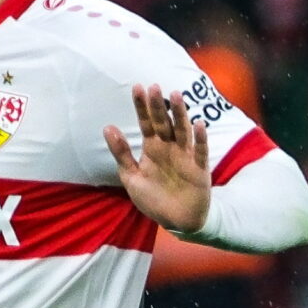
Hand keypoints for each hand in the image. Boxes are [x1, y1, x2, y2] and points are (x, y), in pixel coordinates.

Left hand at [104, 87, 210, 233]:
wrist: (176, 221)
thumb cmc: (154, 198)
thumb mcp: (132, 177)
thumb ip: (121, 153)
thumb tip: (107, 127)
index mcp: (153, 149)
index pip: (147, 124)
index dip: (142, 107)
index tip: (138, 87)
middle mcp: (169, 148)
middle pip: (164, 123)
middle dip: (159, 106)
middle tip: (154, 87)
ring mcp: (185, 157)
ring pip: (183, 131)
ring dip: (180, 114)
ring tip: (176, 95)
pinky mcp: (199, 169)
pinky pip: (200, 151)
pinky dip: (200, 139)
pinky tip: (198, 123)